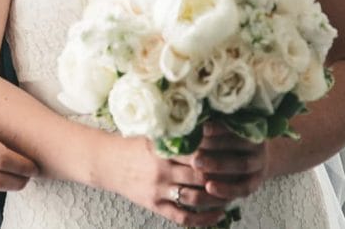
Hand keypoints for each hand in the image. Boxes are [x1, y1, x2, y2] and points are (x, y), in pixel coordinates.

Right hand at [96, 135, 229, 226]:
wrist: (107, 163)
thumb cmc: (133, 146)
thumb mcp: (152, 135)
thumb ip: (176, 135)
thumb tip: (206, 125)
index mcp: (163, 150)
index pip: (197, 153)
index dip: (217, 155)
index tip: (233, 153)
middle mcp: (161, 171)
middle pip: (199, 177)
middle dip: (221, 178)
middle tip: (237, 175)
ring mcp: (158, 190)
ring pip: (194, 199)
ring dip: (216, 199)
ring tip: (231, 195)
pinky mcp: (155, 205)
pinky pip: (183, 217)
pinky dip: (203, 219)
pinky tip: (218, 215)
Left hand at [190, 122, 269, 200]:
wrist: (254, 158)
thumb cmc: (230, 139)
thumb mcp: (224, 129)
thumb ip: (210, 124)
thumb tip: (187, 119)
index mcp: (250, 126)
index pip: (234, 124)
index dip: (218, 127)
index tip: (200, 127)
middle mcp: (257, 145)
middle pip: (236, 143)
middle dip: (213, 144)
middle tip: (193, 145)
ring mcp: (258, 165)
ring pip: (241, 164)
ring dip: (218, 165)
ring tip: (195, 163)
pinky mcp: (254, 183)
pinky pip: (243, 188)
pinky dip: (226, 189)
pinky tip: (209, 188)